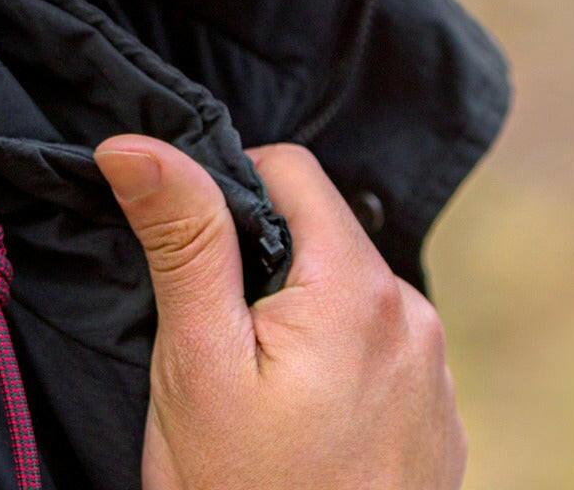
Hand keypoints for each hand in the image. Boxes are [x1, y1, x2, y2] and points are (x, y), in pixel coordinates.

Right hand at [94, 137, 465, 489]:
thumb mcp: (196, 361)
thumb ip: (182, 237)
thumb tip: (135, 141)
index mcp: (361, 290)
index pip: (290, 169)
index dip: (226, 191)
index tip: (190, 259)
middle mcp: (416, 321)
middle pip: (319, 234)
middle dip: (260, 265)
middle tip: (213, 345)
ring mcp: (436, 380)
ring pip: (345, 295)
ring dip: (297, 317)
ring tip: (254, 399)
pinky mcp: (438, 428)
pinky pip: (376, 355)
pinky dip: (332, 368)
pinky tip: (297, 432)